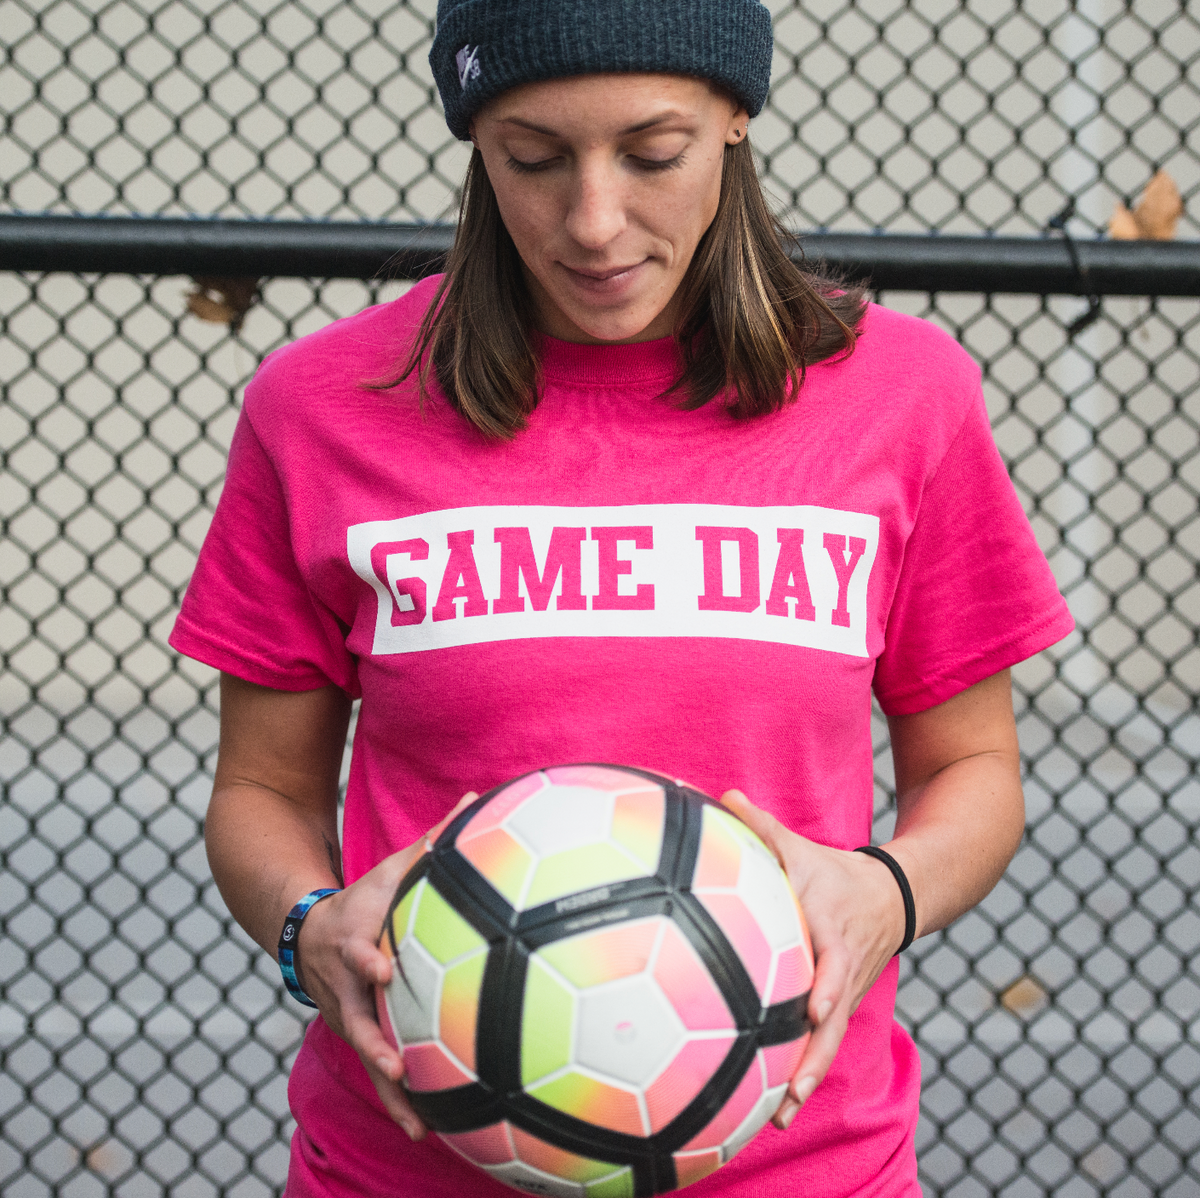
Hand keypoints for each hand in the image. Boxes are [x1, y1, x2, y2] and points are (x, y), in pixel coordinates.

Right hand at [294, 792, 478, 1138]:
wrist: (307, 928)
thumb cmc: (366, 896)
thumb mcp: (392, 867)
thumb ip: (434, 838)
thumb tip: (477, 797)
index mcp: (353, 938)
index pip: (356, 949)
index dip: (366, 959)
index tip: (383, 969)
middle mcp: (345, 982)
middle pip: (354, 1017)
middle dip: (372, 1043)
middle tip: (396, 1066)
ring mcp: (345, 1012)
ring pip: (363, 1055)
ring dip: (385, 1088)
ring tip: (414, 1124)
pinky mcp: (355, 1031)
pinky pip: (373, 1068)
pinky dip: (394, 1100)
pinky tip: (423, 1130)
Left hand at [719, 789, 908, 1130]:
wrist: (891, 896)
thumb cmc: (833, 871)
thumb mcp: (802, 847)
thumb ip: (762, 826)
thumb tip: (722, 794)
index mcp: (833, 930)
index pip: (835, 961)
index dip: (828, 985)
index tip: (815, 1008)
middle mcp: (842, 969)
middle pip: (835, 1018)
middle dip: (816, 1056)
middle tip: (793, 1091)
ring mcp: (844, 992)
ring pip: (830, 1042)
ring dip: (808, 1078)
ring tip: (781, 1115)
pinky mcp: (839, 1007)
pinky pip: (823, 1044)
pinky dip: (805, 1074)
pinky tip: (777, 1106)